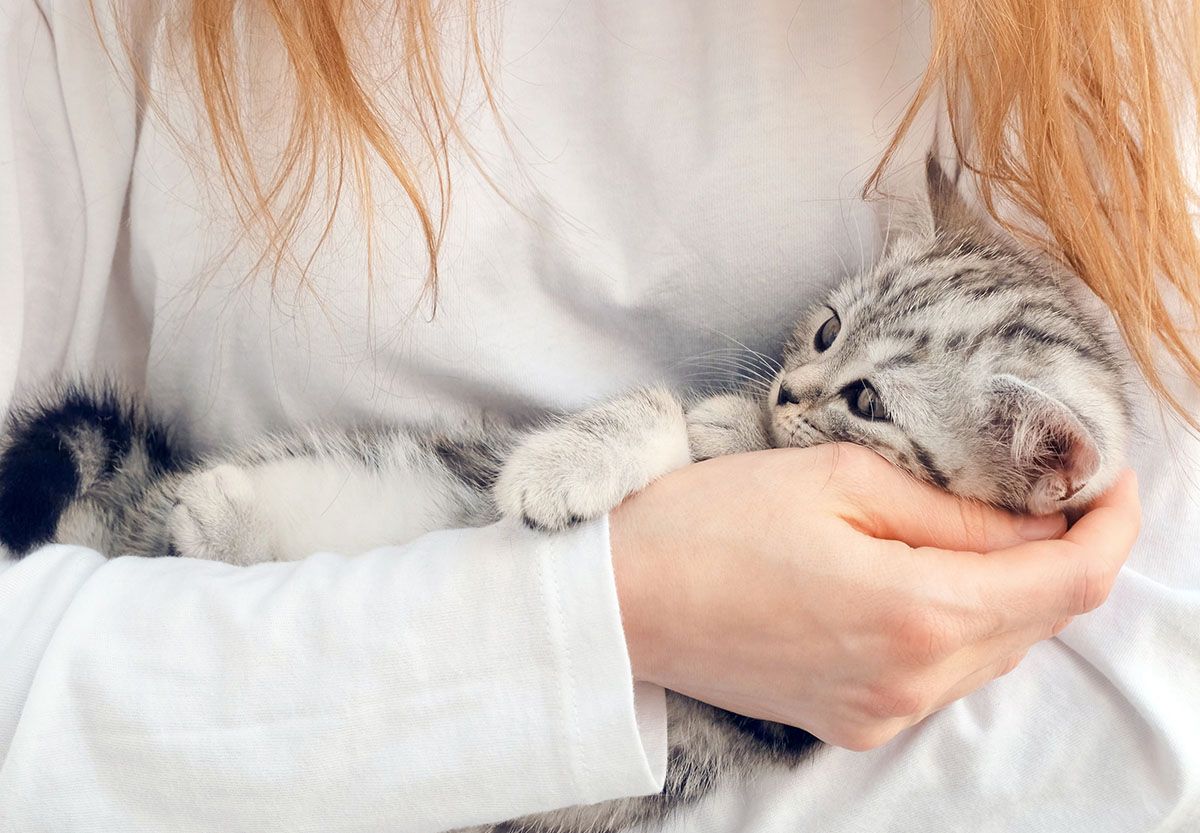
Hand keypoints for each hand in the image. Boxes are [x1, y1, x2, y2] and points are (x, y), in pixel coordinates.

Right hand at [609, 443, 1139, 750]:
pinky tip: (922, 578)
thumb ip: (954, 510)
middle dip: (1059, 551)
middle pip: (1039, 620)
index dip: (1109, 523)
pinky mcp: (852, 723)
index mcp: (916, 612)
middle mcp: (913, 682)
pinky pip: (943, 676)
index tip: (1106, 476)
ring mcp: (883, 712)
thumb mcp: (840, 481)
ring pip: (995, 651)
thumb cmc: (713, 522)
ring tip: (977, 527)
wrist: (621, 599)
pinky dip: (960, 624)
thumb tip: (1037, 521)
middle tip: (1042, 487)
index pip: (1069, 579)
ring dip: (1008, 590)